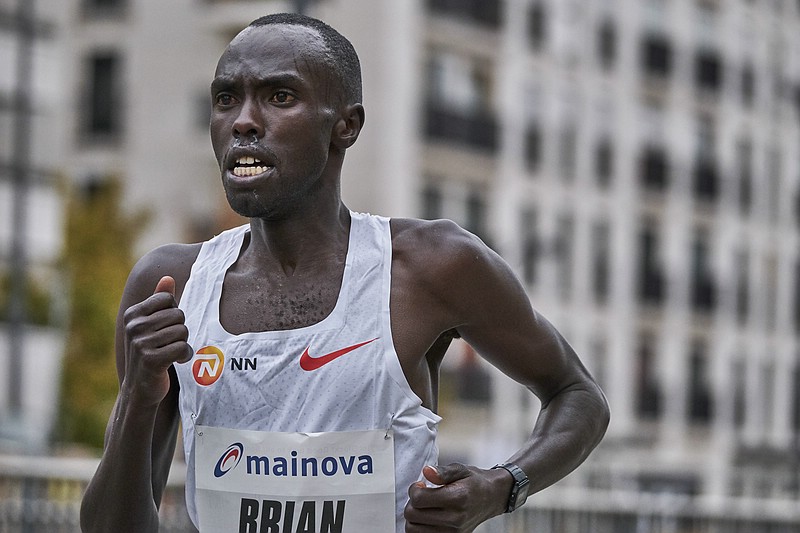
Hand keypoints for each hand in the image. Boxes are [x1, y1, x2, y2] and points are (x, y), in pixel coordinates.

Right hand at [121, 276, 192, 406]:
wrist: (140, 388)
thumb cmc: (150, 351)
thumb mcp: (151, 324)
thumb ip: (159, 300)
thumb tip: (168, 277)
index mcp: (132, 314)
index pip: (167, 299)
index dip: (173, 313)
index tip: (164, 327)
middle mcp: (134, 327)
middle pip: (178, 315)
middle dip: (180, 330)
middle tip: (168, 343)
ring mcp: (141, 343)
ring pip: (182, 331)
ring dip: (182, 344)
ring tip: (170, 353)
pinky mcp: (151, 360)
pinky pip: (183, 348)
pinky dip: (185, 356)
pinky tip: (176, 362)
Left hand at [404, 464, 509, 531]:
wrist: (491, 498)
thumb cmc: (474, 483)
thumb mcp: (460, 469)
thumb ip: (442, 471)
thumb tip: (427, 472)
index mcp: (457, 498)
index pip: (419, 499)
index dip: (414, 489)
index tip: (421, 485)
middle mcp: (455, 519)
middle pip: (412, 515)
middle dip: (412, 502)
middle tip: (422, 496)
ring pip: (413, 529)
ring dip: (414, 517)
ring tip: (425, 507)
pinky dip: (420, 527)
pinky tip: (427, 517)